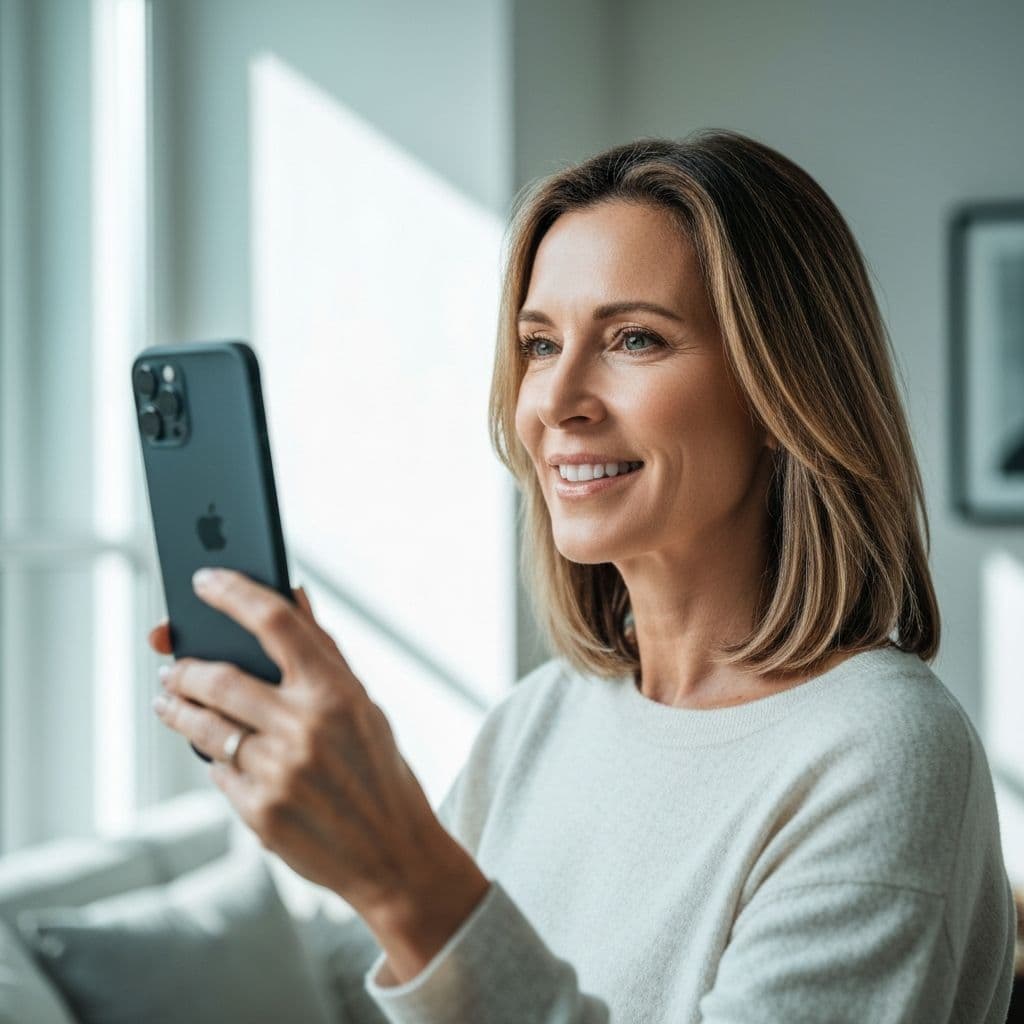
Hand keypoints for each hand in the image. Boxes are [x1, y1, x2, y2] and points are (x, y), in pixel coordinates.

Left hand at [147, 568, 479, 934]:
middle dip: (184, 667)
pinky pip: (218, 772)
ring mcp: (279, 772)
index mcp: (337, 691)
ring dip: (177, 708)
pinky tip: (215, 754)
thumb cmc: (379, 770)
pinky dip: (213, 759)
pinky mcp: (259, 813)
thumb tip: (294, 594)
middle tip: (170, 664)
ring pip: (205, 727)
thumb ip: (323, 651)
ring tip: (166, 700)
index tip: (204, 580)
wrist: (394, 854)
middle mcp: (305, 727)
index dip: (234, 593)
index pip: (276, 621)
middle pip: (220, 678)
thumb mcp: (363, 705)